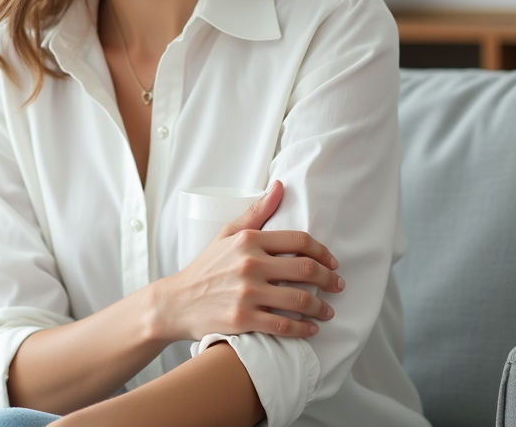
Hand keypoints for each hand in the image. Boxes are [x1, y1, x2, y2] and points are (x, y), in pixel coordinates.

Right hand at [154, 181, 343, 341]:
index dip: (322, 252)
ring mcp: (246, 293)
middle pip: (305, 269)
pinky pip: (283, 325)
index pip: (298, 240)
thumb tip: (279, 186)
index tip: (332, 262)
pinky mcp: (242, 319)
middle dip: (329, 279)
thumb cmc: (206, 267)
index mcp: (248, 240)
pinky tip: (311, 328)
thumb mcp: (227, 234)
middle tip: (338, 286)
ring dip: (321, 307)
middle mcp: (249, 264)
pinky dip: (303, 329)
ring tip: (328, 310)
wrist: (177, 302)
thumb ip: (256, 212)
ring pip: (299, 300)